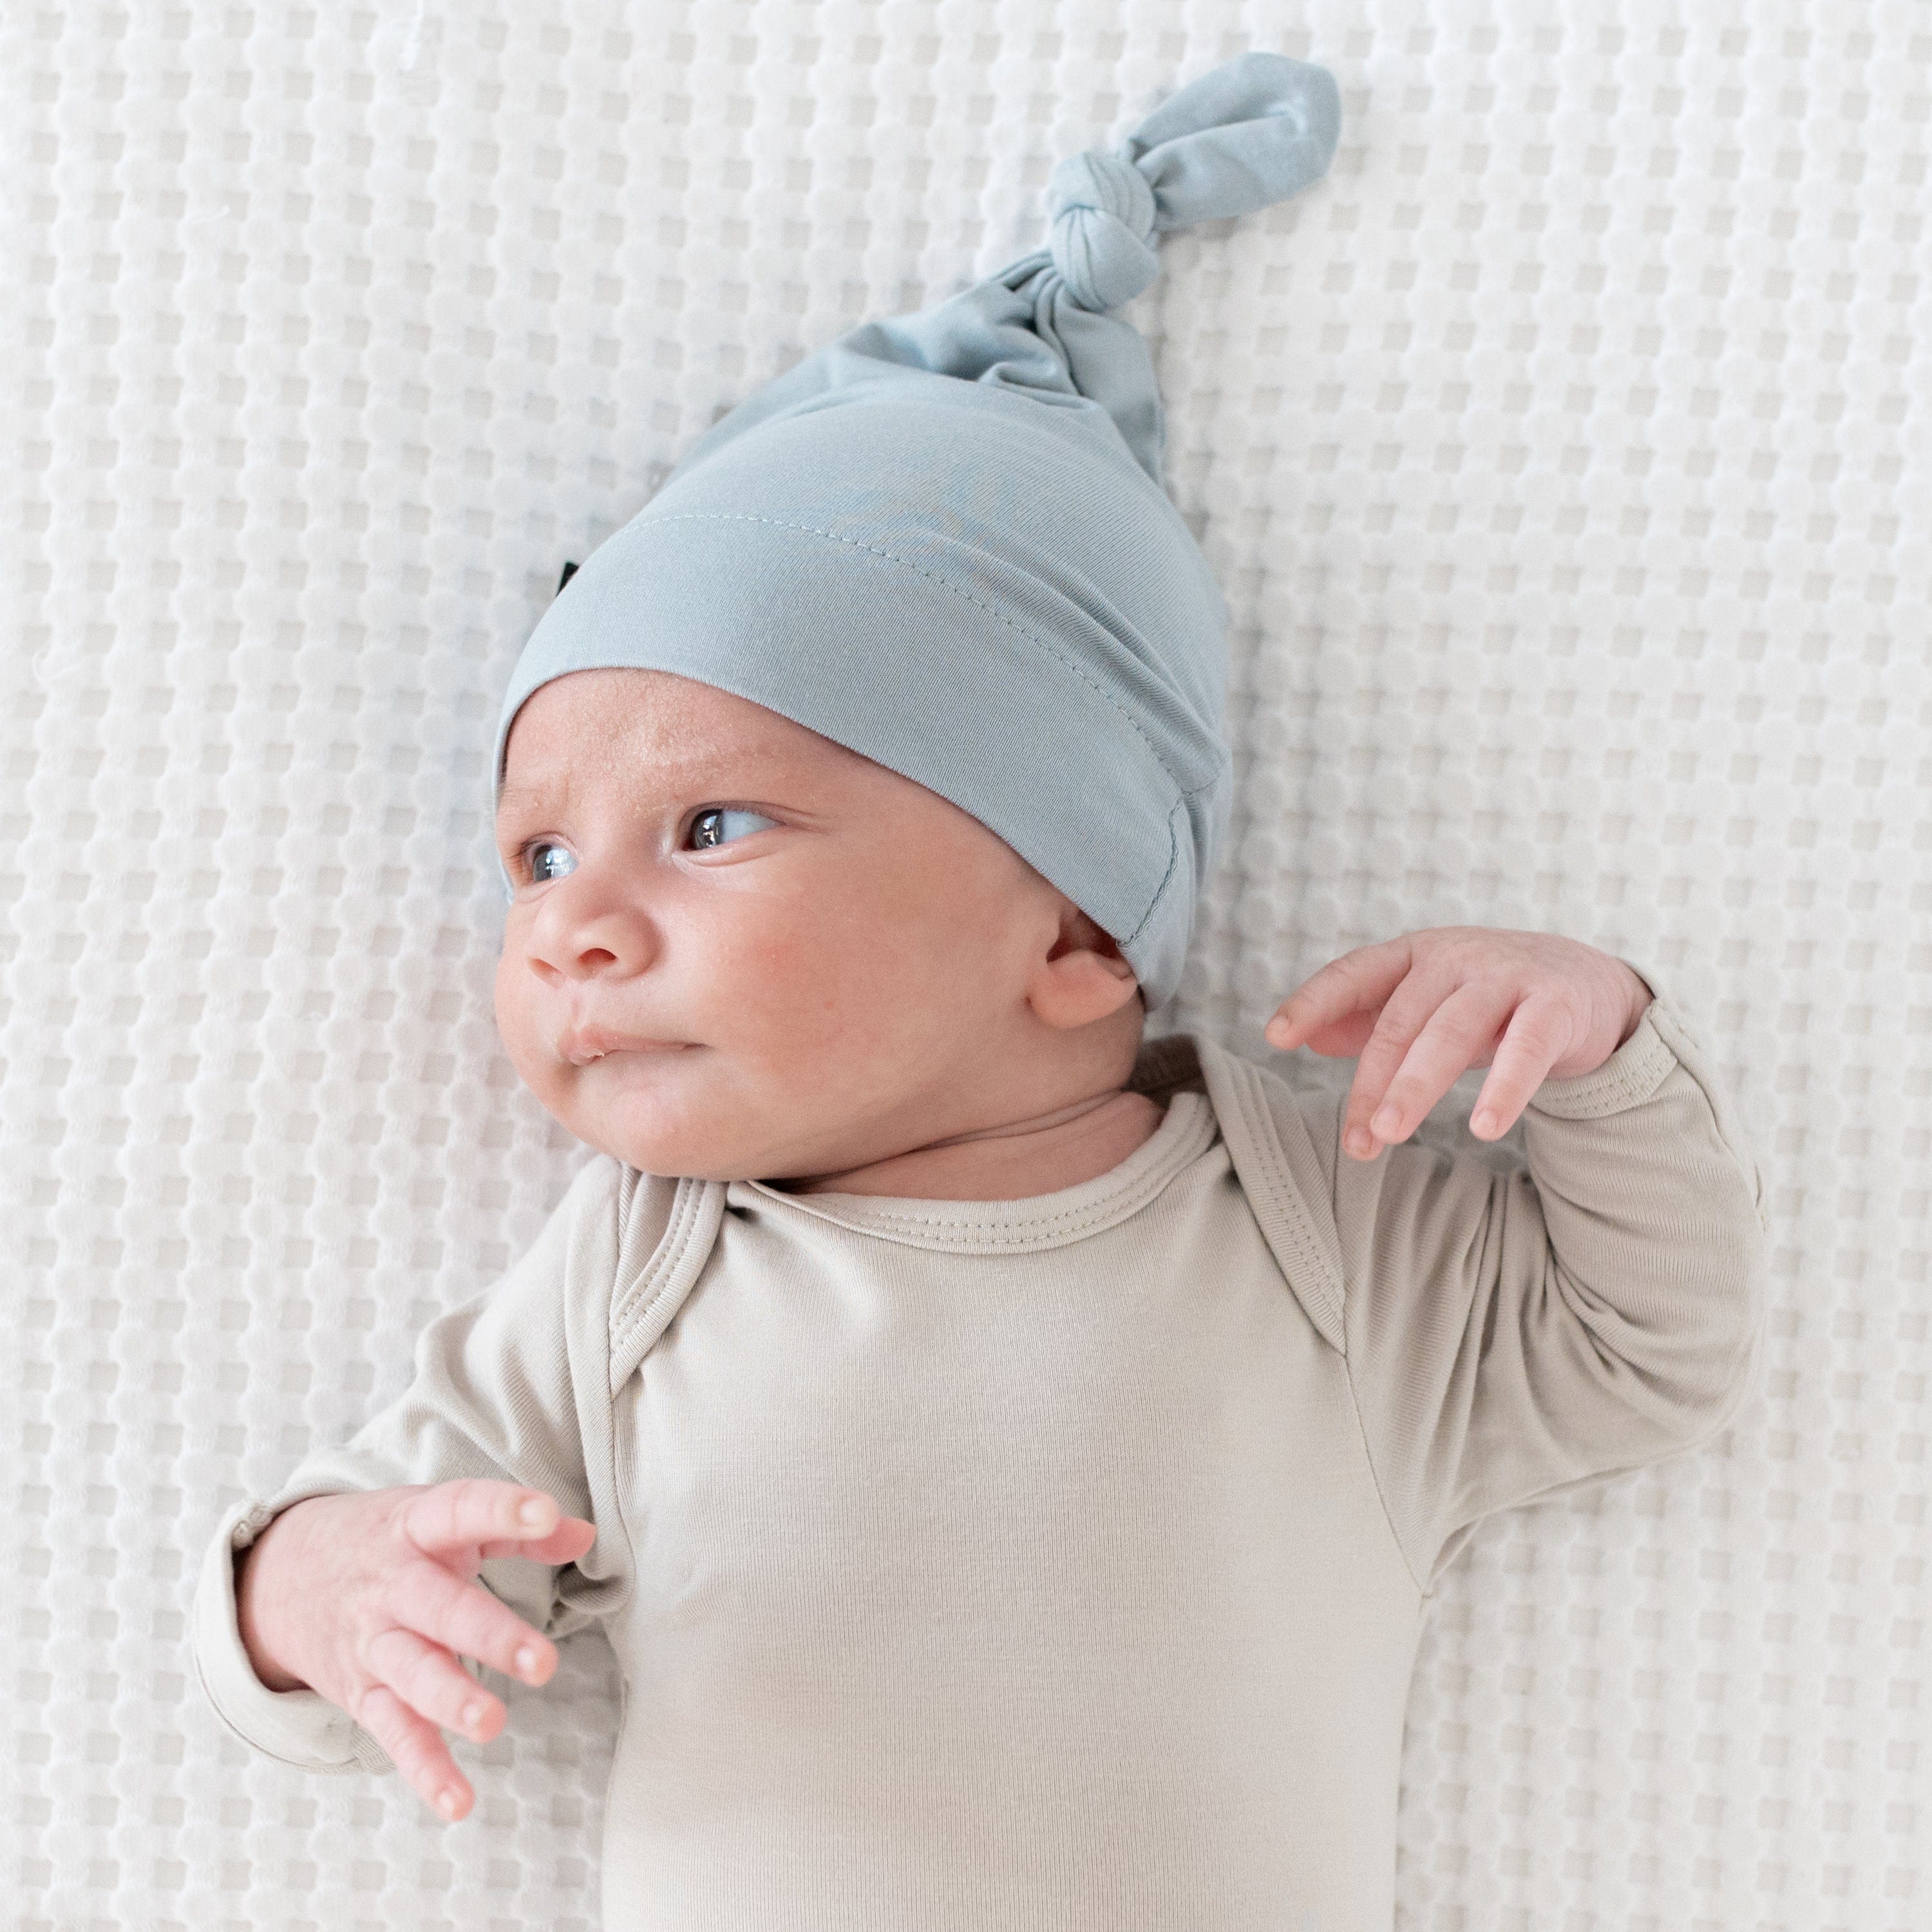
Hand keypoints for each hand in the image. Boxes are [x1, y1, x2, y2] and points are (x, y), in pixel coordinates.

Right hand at [234, 1479, 596, 1821]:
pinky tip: (458, 1802)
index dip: (503, 1509)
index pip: (461, 1510)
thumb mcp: (439, 1517)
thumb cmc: (386, 1542)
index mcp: (417, 1527)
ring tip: (492, 1723)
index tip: (546, 1512)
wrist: (281, 1577)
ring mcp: (375, 1644)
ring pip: (415, 1675)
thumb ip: (515, 1528)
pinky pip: (395, 1735)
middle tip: (542, 1663)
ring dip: (453, 1702)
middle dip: (490, 1636)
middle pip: (443, 1610)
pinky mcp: (364, 1695)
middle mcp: (394, 1587)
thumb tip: (585, 1534)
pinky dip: (426, 1771)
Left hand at [1263, 927, 1651, 1159]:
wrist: (1587, 986)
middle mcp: (1454, 957)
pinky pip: (1525, 1050)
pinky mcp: (1555, 1005)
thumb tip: (1305, 1040)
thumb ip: (1368, 1019)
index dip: (1313, 1002)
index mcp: (1414, 955)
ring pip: (1450, 1033)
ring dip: (1416, 1086)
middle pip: (1399, 1022)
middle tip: (1356, 1141)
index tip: (1275, 1037)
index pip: (1353, 974)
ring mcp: (1506, 976)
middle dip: (1371, 1084)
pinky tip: (1483, 1127)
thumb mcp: (1425, 1003)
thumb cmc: (1488, 1000)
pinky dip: (1504, 1089)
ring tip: (1390, 1133)